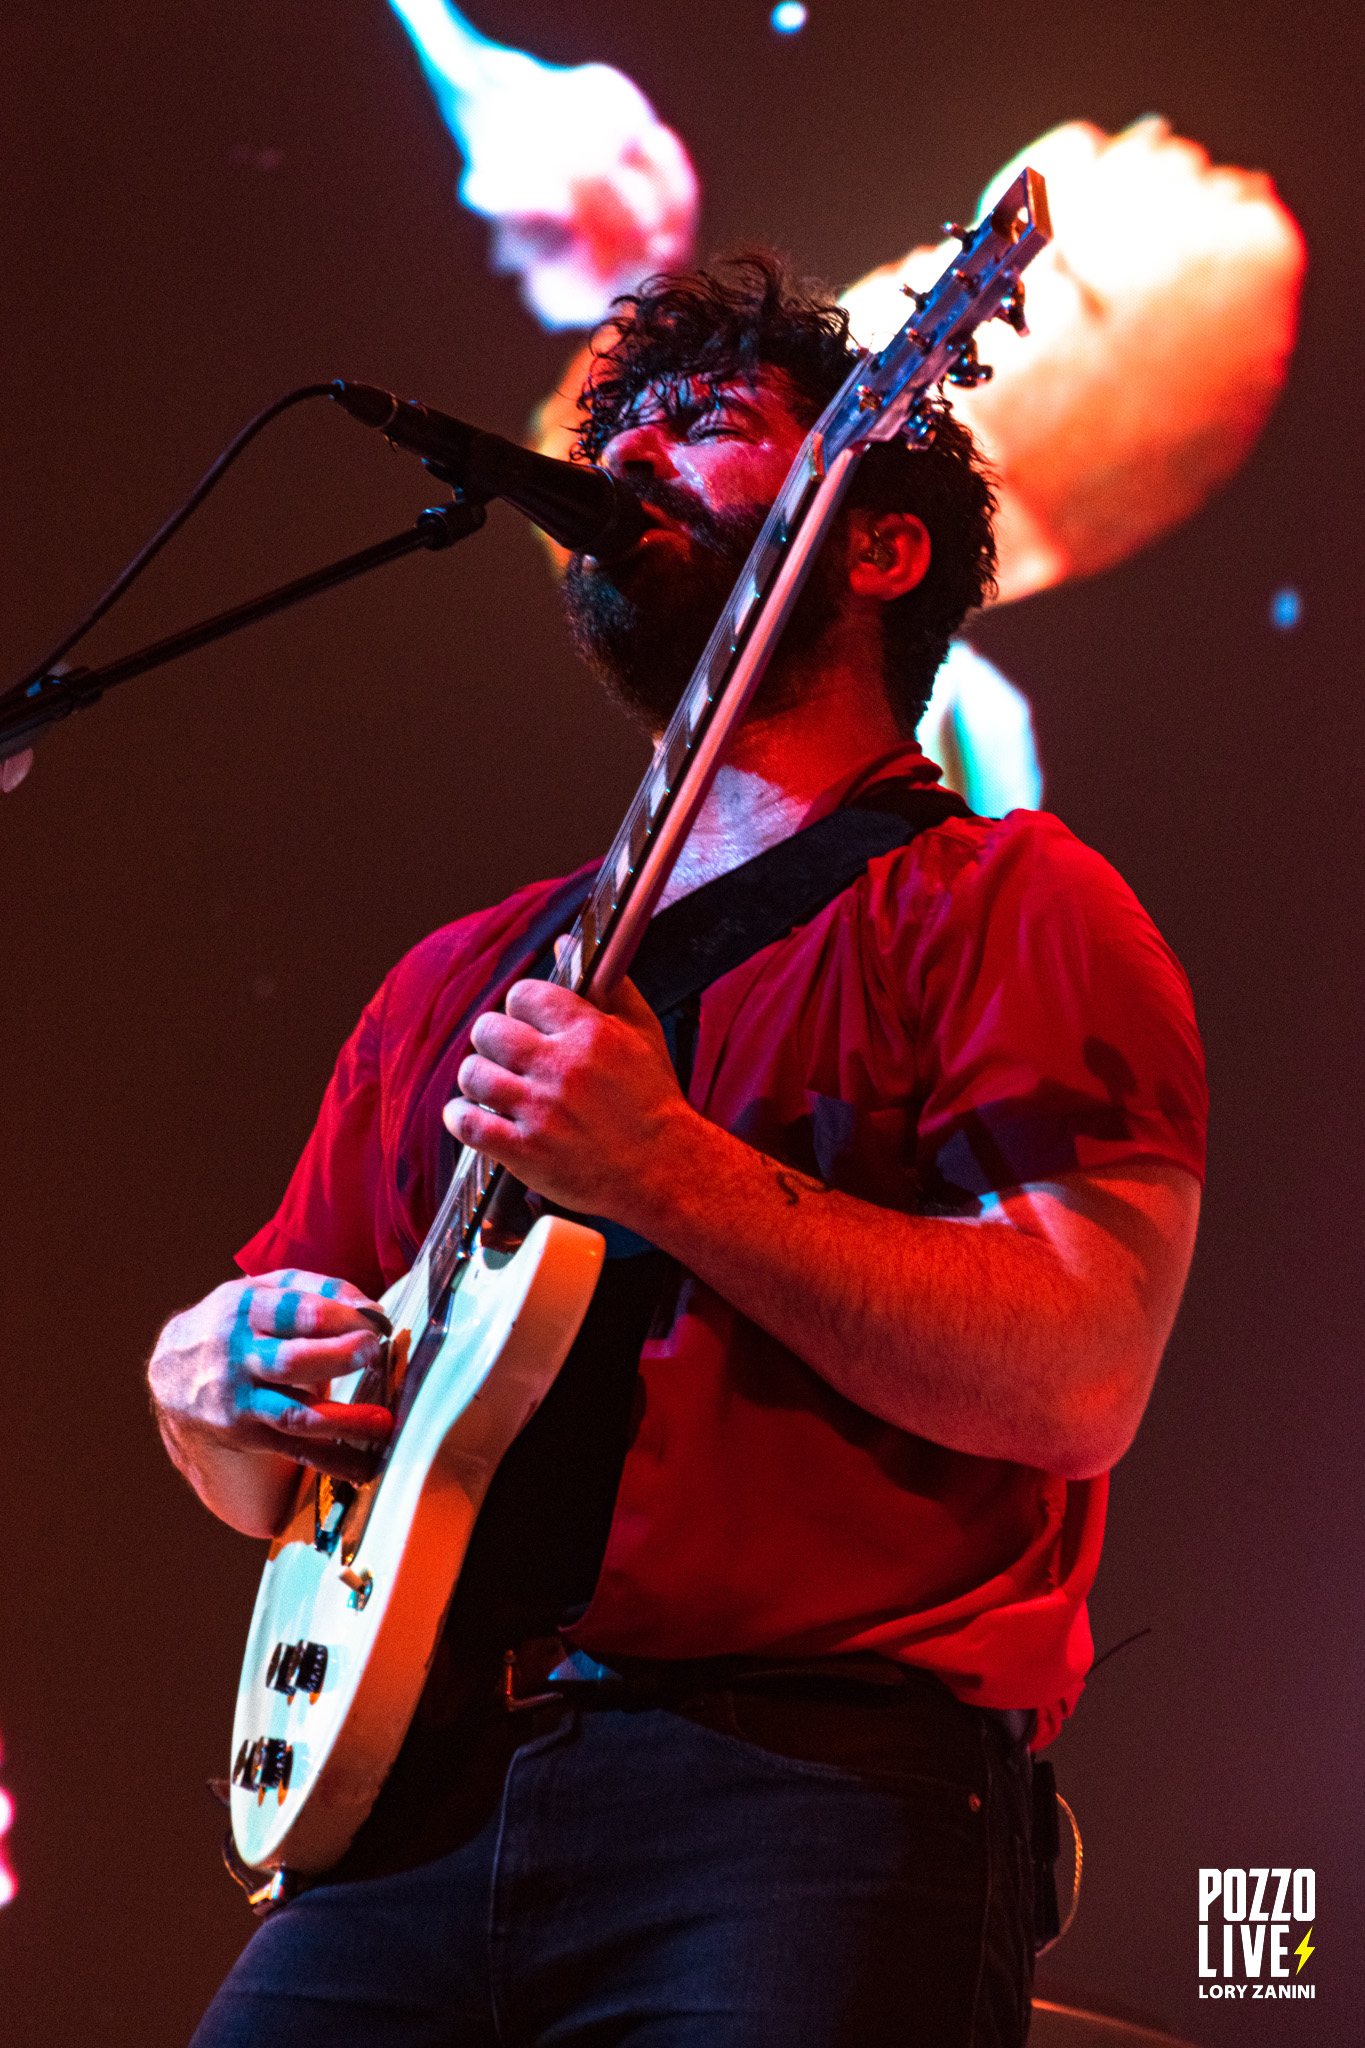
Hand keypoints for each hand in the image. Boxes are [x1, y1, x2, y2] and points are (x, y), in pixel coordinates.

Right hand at [148, 1269, 393, 1491]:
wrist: (170, 1372)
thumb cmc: (234, 1323)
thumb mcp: (262, 1290)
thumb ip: (318, 1289)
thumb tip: (372, 1308)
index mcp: (246, 1310)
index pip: (296, 1311)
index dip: (341, 1316)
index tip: (375, 1322)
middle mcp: (238, 1357)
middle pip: (293, 1361)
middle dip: (340, 1357)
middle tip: (373, 1353)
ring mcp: (240, 1401)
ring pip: (295, 1414)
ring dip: (343, 1421)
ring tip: (381, 1421)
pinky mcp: (247, 1434)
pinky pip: (295, 1450)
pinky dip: (332, 1461)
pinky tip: (363, 1466)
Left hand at [443, 976, 693, 1225]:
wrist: (665, 1170)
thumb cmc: (653, 1102)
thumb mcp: (643, 1031)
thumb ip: (608, 984)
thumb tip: (568, 943)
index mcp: (589, 1033)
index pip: (523, 994)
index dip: (521, 1006)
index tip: (527, 1021)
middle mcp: (561, 1068)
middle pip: (489, 1030)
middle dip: (494, 1040)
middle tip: (506, 1054)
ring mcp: (541, 1112)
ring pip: (473, 1074)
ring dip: (477, 1077)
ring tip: (492, 1084)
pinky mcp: (526, 1152)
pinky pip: (468, 1124)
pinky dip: (460, 1116)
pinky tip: (468, 1113)